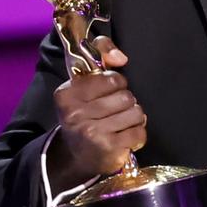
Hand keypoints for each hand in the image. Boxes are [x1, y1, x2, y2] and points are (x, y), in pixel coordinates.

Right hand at [47, 35, 146, 190]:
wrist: (76, 155)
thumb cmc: (85, 112)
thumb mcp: (85, 81)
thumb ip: (101, 52)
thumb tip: (121, 57)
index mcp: (67, 94)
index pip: (112, 79)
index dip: (117, 85)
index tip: (108, 94)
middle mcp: (76, 114)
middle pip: (126, 97)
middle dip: (126, 103)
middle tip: (115, 112)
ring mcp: (91, 133)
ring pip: (136, 113)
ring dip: (134, 119)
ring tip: (121, 124)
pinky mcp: (107, 149)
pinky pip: (139, 133)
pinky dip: (138, 135)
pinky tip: (126, 138)